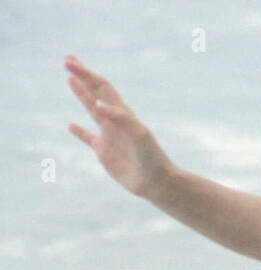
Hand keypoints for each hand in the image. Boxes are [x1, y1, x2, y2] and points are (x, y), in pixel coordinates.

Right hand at [65, 54, 173, 197]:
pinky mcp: (105, 153)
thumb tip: (98, 105)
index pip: (102, 88)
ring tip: (70, 80)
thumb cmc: (151, 157)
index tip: (70, 63)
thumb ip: (120, 118)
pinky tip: (71, 125)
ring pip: (92, 110)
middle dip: (83, 76)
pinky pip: (89, 138)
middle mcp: (115, 122)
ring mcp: (110, 136)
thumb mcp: (139, 134)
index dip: (87, 74)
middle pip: (96, 93)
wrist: (157, 182)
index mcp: (123, 114)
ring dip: (81, 94)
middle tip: (68, 61)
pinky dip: (79, 132)